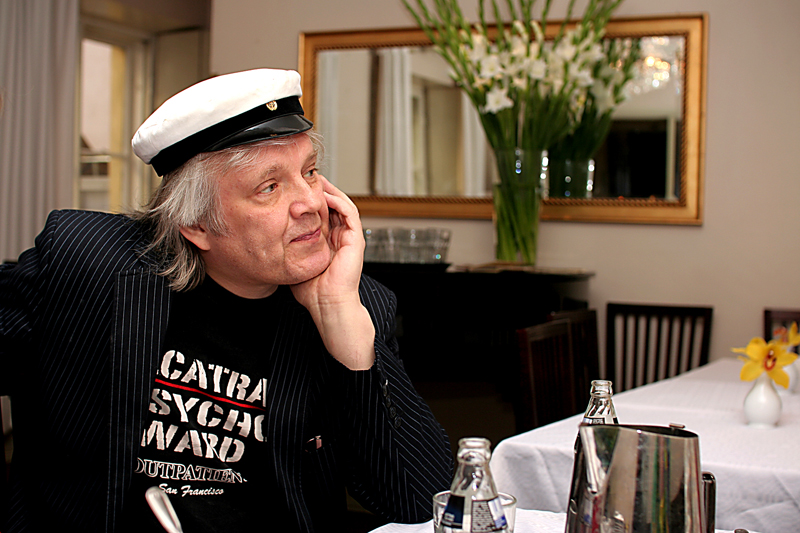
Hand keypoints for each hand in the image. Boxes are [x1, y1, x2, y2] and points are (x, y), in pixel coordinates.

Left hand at [291, 177, 374, 369]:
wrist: (327, 305)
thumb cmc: (311, 291)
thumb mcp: (293, 262)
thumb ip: (286, 248)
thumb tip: (265, 238)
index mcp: (327, 241)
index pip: (321, 213)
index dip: (310, 199)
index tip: (296, 188)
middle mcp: (339, 237)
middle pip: (332, 205)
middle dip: (320, 190)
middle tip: (306, 176)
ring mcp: (348, 237)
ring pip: (342, 204)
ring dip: (330, 191)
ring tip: (317, 179)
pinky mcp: (355, 239)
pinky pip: (350, 213)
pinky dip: (339, 201)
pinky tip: (326, 196)